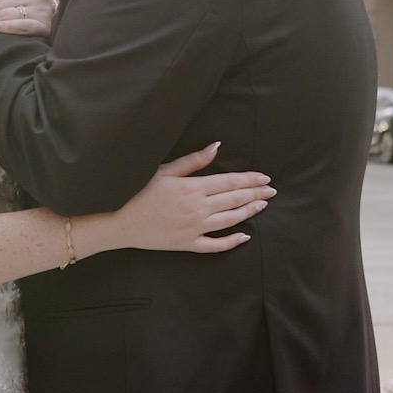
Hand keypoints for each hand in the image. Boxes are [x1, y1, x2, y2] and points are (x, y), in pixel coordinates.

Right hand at [109, 143, 269, 254]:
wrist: (121, 222)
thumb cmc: (139, 192)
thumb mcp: (165, 171)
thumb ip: (193, 160)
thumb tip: (217, 147)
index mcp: (193, 188)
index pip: (230, 182)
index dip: (250, 179)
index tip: (265, 178)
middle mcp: (198, 208)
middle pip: (234, 199)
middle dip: (256, 194)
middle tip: (272, 191)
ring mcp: (195, 228)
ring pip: (230, 220)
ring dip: (249, 212)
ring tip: (262, 205)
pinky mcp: (189, 244)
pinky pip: (216, 245)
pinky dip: (232, 241)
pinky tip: (245, 236)